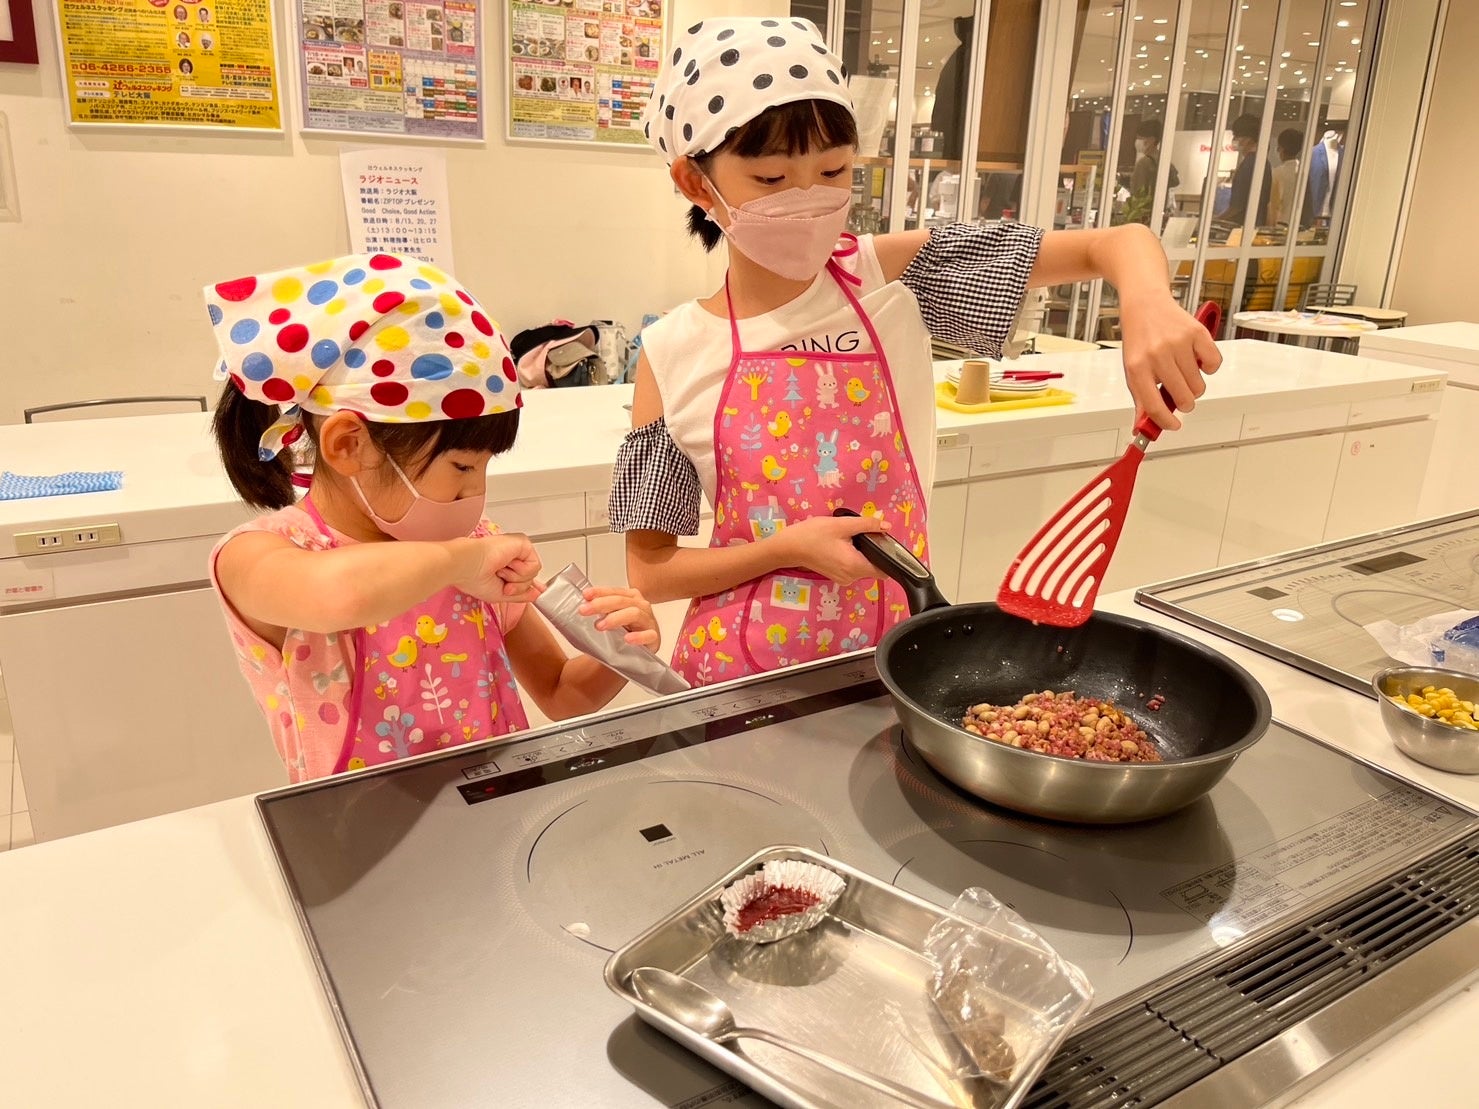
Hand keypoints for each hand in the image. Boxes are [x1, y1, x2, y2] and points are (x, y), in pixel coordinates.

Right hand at [452, 534, 542, 603]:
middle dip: (518, 587)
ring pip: (533, 573)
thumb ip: (521, 594)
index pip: (525, 574)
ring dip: (517, 579)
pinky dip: (521, 571)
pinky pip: (535, 564)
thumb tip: (537, 594)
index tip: (538, 590)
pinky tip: (508, 565)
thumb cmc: (474, 578)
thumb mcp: (501, 595)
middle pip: (530, 578)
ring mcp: (517, 549)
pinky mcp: (522, 542)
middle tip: (504, 583)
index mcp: (505, 566)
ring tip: (501, 572)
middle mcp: (512, 556)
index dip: (530, 583)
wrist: (467, 565)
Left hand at [580, 586, 659, 650]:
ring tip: (600, 625)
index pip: (614, 591)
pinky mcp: (654, 638)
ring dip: (616, 618)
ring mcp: (649, 621)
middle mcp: (641, 606)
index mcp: (630, 597)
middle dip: (601, 604)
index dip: (600, 592)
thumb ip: (599, 611)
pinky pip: (649, 635)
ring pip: (635, 613)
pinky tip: (627, 639)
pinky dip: (638, 636)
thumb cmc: (621, 633)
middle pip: (622, 601)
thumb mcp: (609, 618)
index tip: (585, 595)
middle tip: (585, 610)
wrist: (632, 655)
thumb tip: (581, 606)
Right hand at [775, 513, 887, 584]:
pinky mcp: (837, 576)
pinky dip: (854, 557)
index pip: (885, 570)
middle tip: (865, 533)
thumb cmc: (813, 535)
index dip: (889, 557)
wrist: (789, 547)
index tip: (884, 542)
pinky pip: (854, 568)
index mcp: (855, 566)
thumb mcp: (842, 525)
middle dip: (874, 552)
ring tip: (852, 537)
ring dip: (863, 554)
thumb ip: (867, 525)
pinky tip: (844, 545)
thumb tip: (886, 526)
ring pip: (864, 568)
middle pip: (875, 568)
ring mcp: (844, 579)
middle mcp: (852, 577)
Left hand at [1118, 293, 1222, 430]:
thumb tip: (1143, 427)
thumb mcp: (1132, 369)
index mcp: (1137, 367)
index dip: (1166, 422)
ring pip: (1199, 385)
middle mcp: (1157, 355)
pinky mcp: (1197, 332)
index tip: (1173, 425)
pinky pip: (1214, 364)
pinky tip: (1197, 360)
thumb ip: (1141, 398)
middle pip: (1183, 398)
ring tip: (1184, 373)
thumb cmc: (1139, 338)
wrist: (1145, 304)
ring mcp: (1178, 343)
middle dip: (1185, 403)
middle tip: (1180, 396)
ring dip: (1195, 386)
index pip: (1154, 406)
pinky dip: (1209, 367)